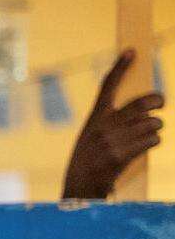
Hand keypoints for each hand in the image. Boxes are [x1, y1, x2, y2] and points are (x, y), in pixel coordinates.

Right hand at [63, 50, 163, 198]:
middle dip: (158, 102)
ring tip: (150, 133)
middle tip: (160, 104)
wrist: (79, 188)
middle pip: (142, 103)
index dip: (120, 66)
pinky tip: (145, 146)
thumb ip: (110, 122)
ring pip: (152, 122)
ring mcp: (112, 140)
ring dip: (156, 127)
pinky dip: (153, 141)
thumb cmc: (87, 162)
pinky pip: (152, 139)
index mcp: (95, 118)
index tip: (132, 50)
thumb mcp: (90, 137)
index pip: (107, 86)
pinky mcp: (121, 154)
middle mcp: (103, 126)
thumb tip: (144, 112)